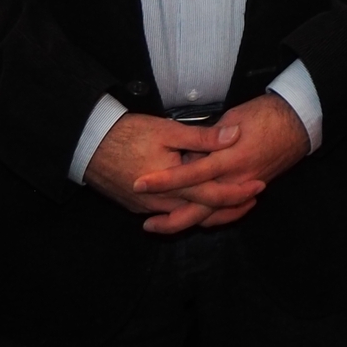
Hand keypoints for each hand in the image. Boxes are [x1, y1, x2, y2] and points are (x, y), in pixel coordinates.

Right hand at [84, 113, 264, 233]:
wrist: (88, 145)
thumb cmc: (129, 134)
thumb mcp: (169, 130)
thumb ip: (203, 137)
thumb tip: (235, 135)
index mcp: (172, 186)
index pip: (213, 196)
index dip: (238, 193)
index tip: (259, 186)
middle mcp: (160, 204)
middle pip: (201, 213)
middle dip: (229, 209)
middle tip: (253, 199)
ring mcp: (146, 208)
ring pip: (184, 216)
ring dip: (209, 210)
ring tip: (232, 201)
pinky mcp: (136, 207)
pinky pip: (168, 213)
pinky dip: (188, 209)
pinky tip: (198, 198)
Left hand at [128, 93, 311, 234]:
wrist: (300, 122)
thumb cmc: (266, 113)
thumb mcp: (233, 117)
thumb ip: (208, 138)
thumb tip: (187, 152)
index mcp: (230, 158)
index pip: (191, 174)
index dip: (164, 181)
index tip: (140, 184)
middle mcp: (236, 179)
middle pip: (200, 208)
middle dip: (172, 220)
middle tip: (147, 225)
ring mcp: (245, 187)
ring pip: (214, 215)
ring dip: (188, 222)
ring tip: (163, 225)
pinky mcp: (252, 189)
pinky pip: (228, 211)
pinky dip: (211, 218)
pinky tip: (196, 217)